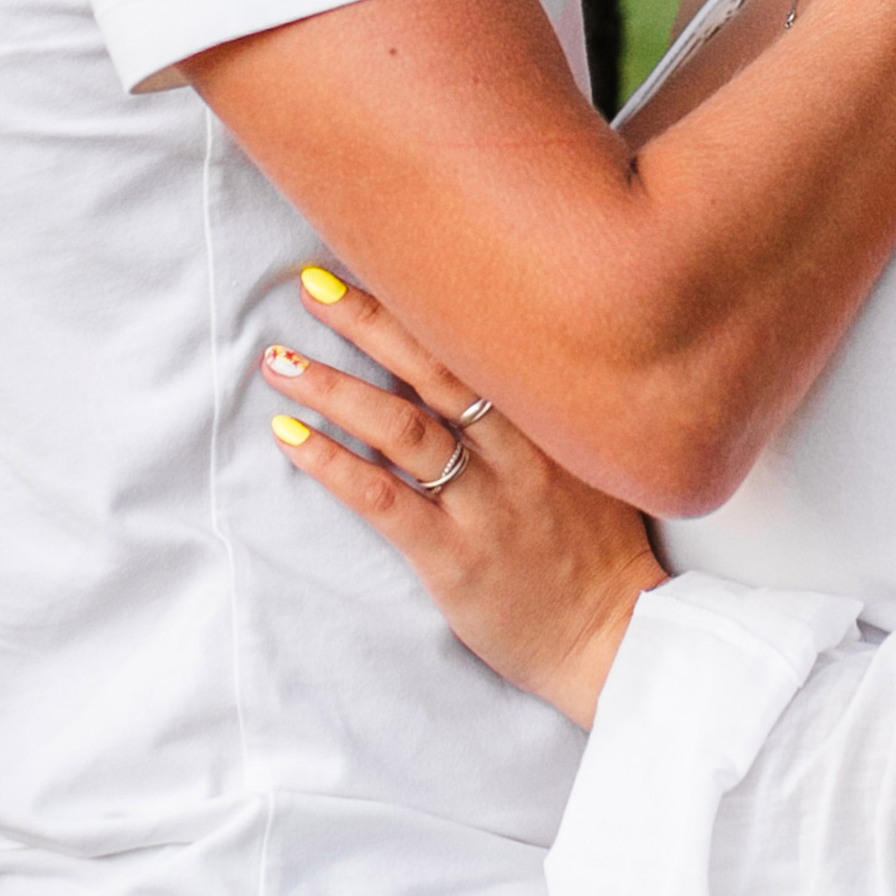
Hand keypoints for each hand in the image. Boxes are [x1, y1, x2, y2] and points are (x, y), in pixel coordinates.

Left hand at [260, 276, 666, 725]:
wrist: (615, 639)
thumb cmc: (597, 549)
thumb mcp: (590, 461)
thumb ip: (545, 411)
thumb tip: (488, 359)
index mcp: (552, 418)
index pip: (481, 339)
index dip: (423, 298)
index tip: (377, 256)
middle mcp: (519, 450)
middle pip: (433, 367)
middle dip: (368, 320)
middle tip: (311, 284)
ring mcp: (486, 504)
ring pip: (400, 427)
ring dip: (334, 387)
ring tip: (281, 362)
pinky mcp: (454, 557)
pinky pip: (384, 499)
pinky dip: (332, 464)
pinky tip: (292, 438)